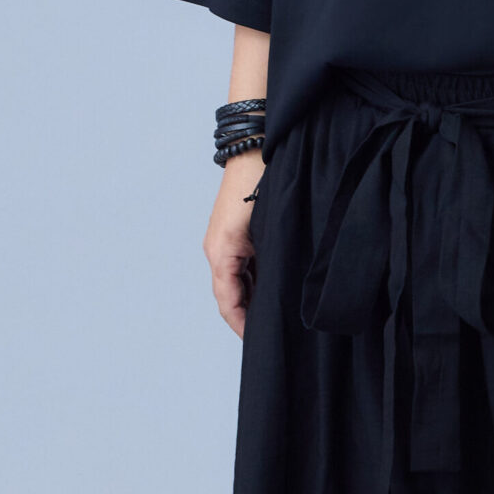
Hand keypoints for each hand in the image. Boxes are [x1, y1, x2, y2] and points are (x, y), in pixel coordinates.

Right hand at [205, 152, 264, 336]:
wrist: (256, 151)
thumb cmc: (261, 187)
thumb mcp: (266, 233)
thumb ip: (267, 266)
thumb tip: (274, 297)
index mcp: (221, 253)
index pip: (228, 302)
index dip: (242, 325)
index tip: (258, 342)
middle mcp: (218, 250)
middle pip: (231, 296)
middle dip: (247, 317)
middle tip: (271, 335)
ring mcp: (225, 242)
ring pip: (237, 282)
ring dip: (252, 299)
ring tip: (275, 318)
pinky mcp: (235, 234)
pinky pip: (242, 267)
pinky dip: (254, 282)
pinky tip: (273, 290)